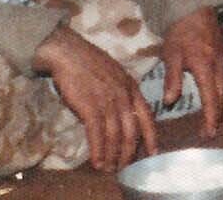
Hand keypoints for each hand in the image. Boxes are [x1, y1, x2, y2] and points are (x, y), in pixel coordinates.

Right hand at [33, 24, 156, 170]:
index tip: (153, 152)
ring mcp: (107, 102)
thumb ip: (122, 92)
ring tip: (110, 168)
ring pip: (115, 135)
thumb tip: (126, 112)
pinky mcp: (90, 107)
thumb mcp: (115, 74)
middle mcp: (123, 96)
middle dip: (129, 152)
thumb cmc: (90, 63)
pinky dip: (98, 150)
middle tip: (124, 166)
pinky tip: (97, 161)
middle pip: (132, 131)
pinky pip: (97, 134)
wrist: (69, 53)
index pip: (147, 116)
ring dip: (113, 155)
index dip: (151, 136)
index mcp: (131, 87)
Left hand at [160, 7, 222, 137]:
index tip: (209, 132)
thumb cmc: (179, 30)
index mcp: (205, 67)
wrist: (194, 6)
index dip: (211, 117)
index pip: (211, 98)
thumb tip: (171, 101)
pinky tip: (217, 92)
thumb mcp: (171, 53)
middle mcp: (219, 65)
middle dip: (219, 113)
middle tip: (211, 128)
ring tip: (215, 114)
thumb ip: (173, 77)